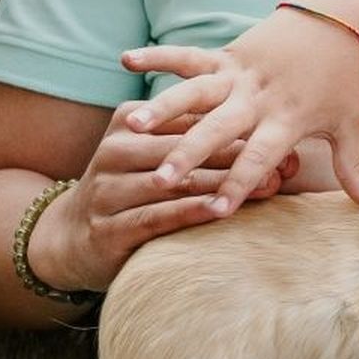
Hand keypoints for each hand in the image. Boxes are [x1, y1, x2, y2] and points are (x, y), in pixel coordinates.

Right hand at [19, 127, 299, 295]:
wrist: (72, 238)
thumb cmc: (137, 190)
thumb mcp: (161, 157)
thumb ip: (203, 143)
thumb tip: (277, 141)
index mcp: (130, 122)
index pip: (191, 120)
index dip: (240, 128)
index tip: (286, 138)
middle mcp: (115, 150)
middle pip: (185, 148)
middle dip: (236, 157)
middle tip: (285, 166)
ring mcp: (106, 189)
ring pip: (173, 182)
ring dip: (222, 185)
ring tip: (267, 188)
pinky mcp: (106, 227)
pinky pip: (154, 216)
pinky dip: (189, 212)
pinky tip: (220, 211)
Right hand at [120, 2, 358, 208]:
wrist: (339, 21)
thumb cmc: (344, 79)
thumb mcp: (352, 125)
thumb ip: (357, 169)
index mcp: (287, 119)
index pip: (261, 157)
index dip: (240, 183)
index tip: (218, 210)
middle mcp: (258, 98)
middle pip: (220, 129)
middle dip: (190, 155)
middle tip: (162, 179)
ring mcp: (238, 74)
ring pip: (196, 93)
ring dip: (165, 109)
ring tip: (134, 126)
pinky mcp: (226, 54)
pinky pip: (187, 56)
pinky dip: (158, 56)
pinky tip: (125, 60)